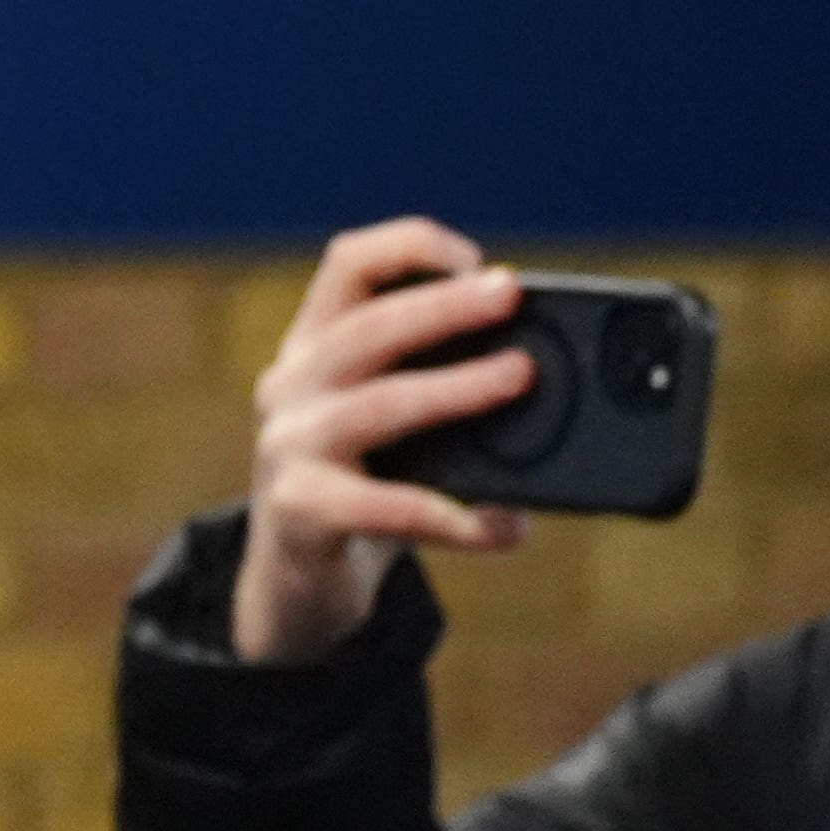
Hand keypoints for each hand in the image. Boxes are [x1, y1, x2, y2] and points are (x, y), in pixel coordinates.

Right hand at [237, 220, 543, 662]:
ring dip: (457, 387)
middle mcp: (291, 385)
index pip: (347, 264)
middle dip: (445, 305)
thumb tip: (540, 370)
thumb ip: (433, 385)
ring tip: (521, 377)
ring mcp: (289, 447)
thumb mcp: (383, 422)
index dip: (410, 247)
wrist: (293, 584)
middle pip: (367, 326)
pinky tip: (505, 527)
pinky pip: (391, 507)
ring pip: (381, 403)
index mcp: (313, 347)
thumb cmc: (362, 487)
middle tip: (511, 295)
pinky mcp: (302, 511)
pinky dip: (456, 516)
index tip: (475, 259)